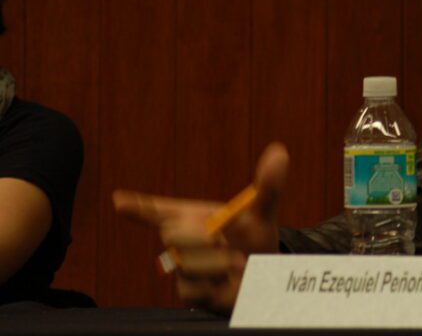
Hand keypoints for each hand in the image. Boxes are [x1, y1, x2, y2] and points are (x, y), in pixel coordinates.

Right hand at [113, 142, 288, 313]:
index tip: (119, 200)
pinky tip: (228, 282)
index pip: (159, 210)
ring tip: (240, 263)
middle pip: (171, 233)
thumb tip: (279, 152)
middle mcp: (185, 241)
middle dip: (198, 235)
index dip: (138, 206)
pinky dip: (216, 283)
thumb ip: (268, 187)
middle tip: (224, 240)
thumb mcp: (263, 213)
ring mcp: (184, 266)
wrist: (266, 278)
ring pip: (185, 261)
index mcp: (195, 217)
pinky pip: (192, 287)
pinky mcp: (189, 292)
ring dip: (216, 261)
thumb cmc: (256, 241)